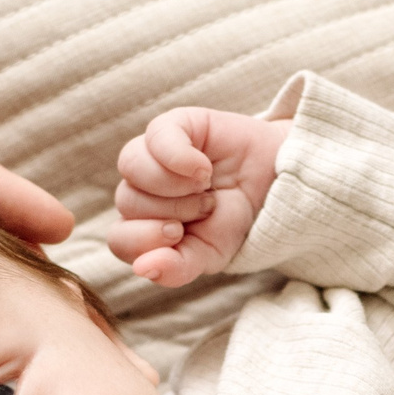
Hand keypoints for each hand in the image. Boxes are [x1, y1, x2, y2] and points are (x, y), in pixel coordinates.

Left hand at [109, 107, 290, 285]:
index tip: (181, 234)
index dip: (146, 239)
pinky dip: (180, 157)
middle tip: (207, 206)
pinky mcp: (171, 125)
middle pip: (127, 201)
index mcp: (143, 225)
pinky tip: (203, 168)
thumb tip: (141, 269)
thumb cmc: (235, 221)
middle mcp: (140, 189)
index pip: (119, 239)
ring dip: (175, 185)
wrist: (274, 187)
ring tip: (205, 186)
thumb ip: (175, 268)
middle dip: (173, 210)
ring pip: (131, 166)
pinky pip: (156, 138)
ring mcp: (151, 154)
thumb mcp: (210, 255)